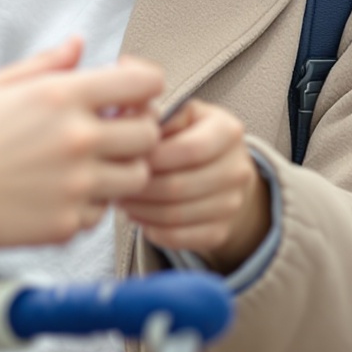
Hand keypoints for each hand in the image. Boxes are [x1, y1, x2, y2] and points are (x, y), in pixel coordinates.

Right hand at [0, 36, 166, 248]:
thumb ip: (46, 65)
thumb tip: (79, 45)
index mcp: (61, 97)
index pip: (144, 83)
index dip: (144, 85)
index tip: (132, 91)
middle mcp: (76, 140)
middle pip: (149, 133)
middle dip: (136, 129)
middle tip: (113, 131)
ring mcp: (76, 185)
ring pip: (136, 177)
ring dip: (121, 169)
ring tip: (88, 164)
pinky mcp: (67, 224)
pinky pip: (102, 212)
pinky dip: (90, 203)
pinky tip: (60, 192)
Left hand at [121, 99, 270, 270]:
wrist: (221, 171)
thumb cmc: (187, 135)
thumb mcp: (177, 115)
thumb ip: (154, 113)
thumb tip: (124, 120)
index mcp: (228, 131)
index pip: (189, 149)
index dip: (151, 156)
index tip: (124, 156)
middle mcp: (238, 169)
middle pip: (179, 186)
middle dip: (139, 187)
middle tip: (113, 182)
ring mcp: (232, 204)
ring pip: (176, 216)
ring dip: (140, 210)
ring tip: (120, 199)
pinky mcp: (221, 232)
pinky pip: (179, 238)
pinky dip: (152, 230)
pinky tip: (137, 216)